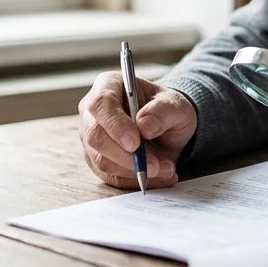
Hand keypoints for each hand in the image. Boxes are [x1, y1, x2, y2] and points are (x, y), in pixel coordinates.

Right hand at [78, 72, 196, 189]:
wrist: (167, 128)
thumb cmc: (167, 110)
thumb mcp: (176, 105)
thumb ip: (163, 111)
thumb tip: (144, 126)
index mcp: (108, 85)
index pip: (101, 103)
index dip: (115, 124)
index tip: (135, 143)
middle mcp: (93, 112)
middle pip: (95, 136)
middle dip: (126, 155)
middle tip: (154, 165)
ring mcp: (91, 138)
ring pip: (101, 160)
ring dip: (135, 170)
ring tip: (165, 169)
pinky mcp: (97, 161)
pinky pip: (110, 176)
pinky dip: (135, 180)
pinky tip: (158, 176)